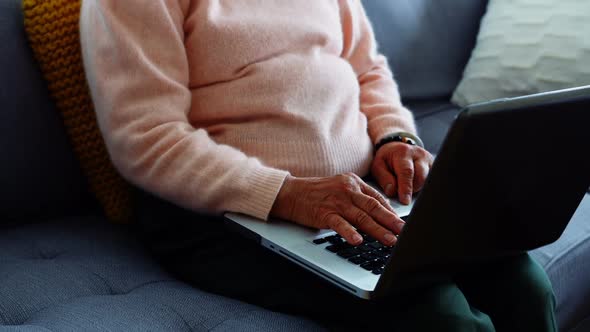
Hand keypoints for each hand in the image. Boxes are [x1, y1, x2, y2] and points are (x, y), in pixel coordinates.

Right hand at [270, 173, 404, 245]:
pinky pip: (340, 224)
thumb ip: (357, 198)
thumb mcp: (340, 188)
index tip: (401, 223)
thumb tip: (376, 213)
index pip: (377, 198)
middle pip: (374, 207)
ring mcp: (336, 202)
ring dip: (378, 230)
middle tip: (403, 231)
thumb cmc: (316, 193)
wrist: (291, 193)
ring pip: (362, 217)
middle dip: (391, 221)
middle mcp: (347, 190)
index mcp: (353, 183)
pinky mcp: (324, 213)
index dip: (391, 212)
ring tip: (390, 240)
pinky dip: (350, 232)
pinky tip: (358, 241)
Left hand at [371, 142, 433, 204]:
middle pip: (421, 177)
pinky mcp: (434, 167)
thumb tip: (392, 192)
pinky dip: (424, 187)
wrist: (397, 148)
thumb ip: (383, 178)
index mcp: (403, 153)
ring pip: (428, 181)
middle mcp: (419, 155)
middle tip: (402, 193)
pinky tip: (415, 186)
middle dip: (412, 190)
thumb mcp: (378, 166)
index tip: (405, 201)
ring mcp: (429, 160)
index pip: (407, 172)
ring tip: (407, 186)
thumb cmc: (387, 159)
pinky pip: (432, 181)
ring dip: (417, 189)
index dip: (406, 188)